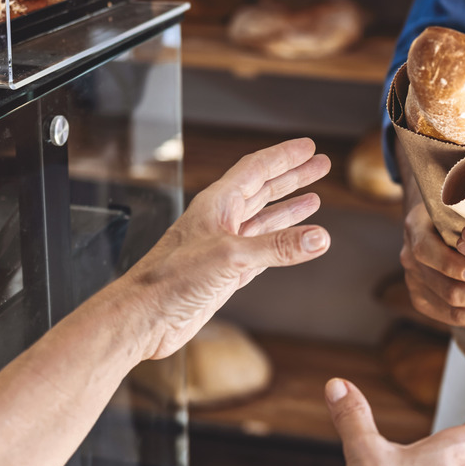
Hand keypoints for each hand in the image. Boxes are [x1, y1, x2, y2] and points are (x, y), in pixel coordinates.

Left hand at [122, 139, 331, 358]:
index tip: (308, 147)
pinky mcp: (225, 273)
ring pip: (262, 219)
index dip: (284, 156)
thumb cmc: (169, 280)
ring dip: (289, 208)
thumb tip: (317, 237)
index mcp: (216, 204)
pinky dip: (280, 242)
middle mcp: (219, 221)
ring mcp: (223, 247)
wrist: (145, 317)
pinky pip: (261, 250)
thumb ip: (277, 246)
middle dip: (292, 176)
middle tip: (319, 165)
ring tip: (314, 198)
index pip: (256, 168)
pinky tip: (295, 240)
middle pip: (262, 189)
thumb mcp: (230, 257)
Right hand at [401, 198, 464, 329]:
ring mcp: (415, 284)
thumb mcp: (463, 199)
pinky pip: (456, 320)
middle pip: (449, 290)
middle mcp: (409, 259)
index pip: (427, 251)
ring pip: (455, 312)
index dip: (452, 265)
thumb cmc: (459, 205)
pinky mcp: (425, 302)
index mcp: (416, 228)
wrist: (434, 217)